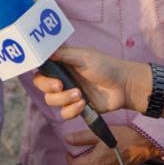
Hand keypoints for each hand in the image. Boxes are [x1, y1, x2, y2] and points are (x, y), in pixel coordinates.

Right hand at [32, 46, 146, 119]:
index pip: (41, 68)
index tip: (45, 73)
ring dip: (63, 99)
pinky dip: (72, 110)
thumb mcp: (83, 56)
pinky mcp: (76, 108)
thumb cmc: (105, 66)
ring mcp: (68, 93)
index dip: (40, 72)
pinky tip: (83, 104)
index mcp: (61, 63)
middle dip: (48, 86)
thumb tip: (44, 51)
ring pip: (51, 100)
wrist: (123, 85)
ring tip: (79, 95)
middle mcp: (62, 78)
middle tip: (60, 85)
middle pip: (41, 85)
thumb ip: (63, 54)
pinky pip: (64, 113)